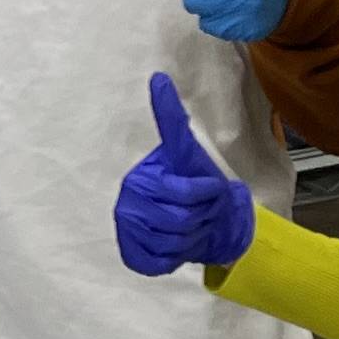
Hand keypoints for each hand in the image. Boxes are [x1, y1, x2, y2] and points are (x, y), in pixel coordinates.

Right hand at [116, 71, 255, 276]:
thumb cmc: (196, 187)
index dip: (204, 192)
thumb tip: (157, 78)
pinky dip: (178, 257)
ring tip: (193, 226)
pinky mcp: (132, 252)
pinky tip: (178, 245)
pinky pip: (163, 260)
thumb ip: (172, 120)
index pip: (184, 192)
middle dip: (204, 215)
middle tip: (204, 209)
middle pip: (184, 217)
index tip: (209, 183)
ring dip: (194, 236)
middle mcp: (130, 199)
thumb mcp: (188, 153)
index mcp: (144, 175)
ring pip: (176, 241)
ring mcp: (129, 226)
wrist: (196, 223)